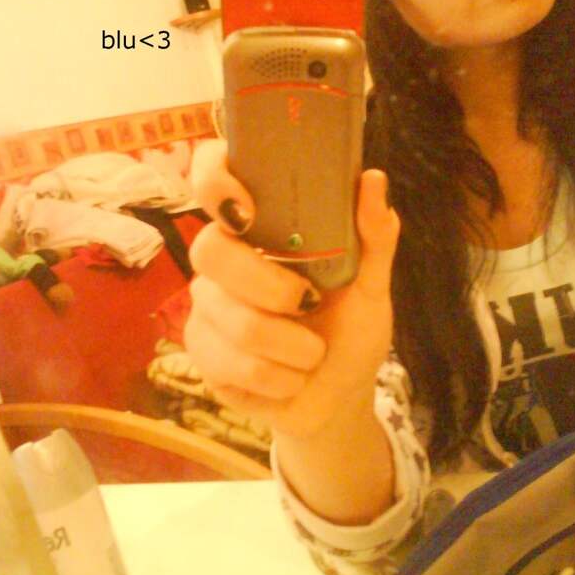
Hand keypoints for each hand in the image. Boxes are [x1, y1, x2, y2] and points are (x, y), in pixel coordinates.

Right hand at [185, 138, 400, 439]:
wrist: (338, 399)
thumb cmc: (351, 333)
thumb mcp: (371, 288)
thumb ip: (373, 238)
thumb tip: (373, 179)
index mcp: (261, 228)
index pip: (212, 176)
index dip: (213, 178)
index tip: (246, 209)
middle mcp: (225, 259)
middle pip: (211, 251)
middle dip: (270, 288)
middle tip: (309, 304)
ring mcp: (207, 306)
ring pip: (232, 320)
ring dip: (292, 348)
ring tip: (311, 354)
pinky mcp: (200, 353)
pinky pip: (231, 364)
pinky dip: (278, 380)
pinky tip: (289, 379)